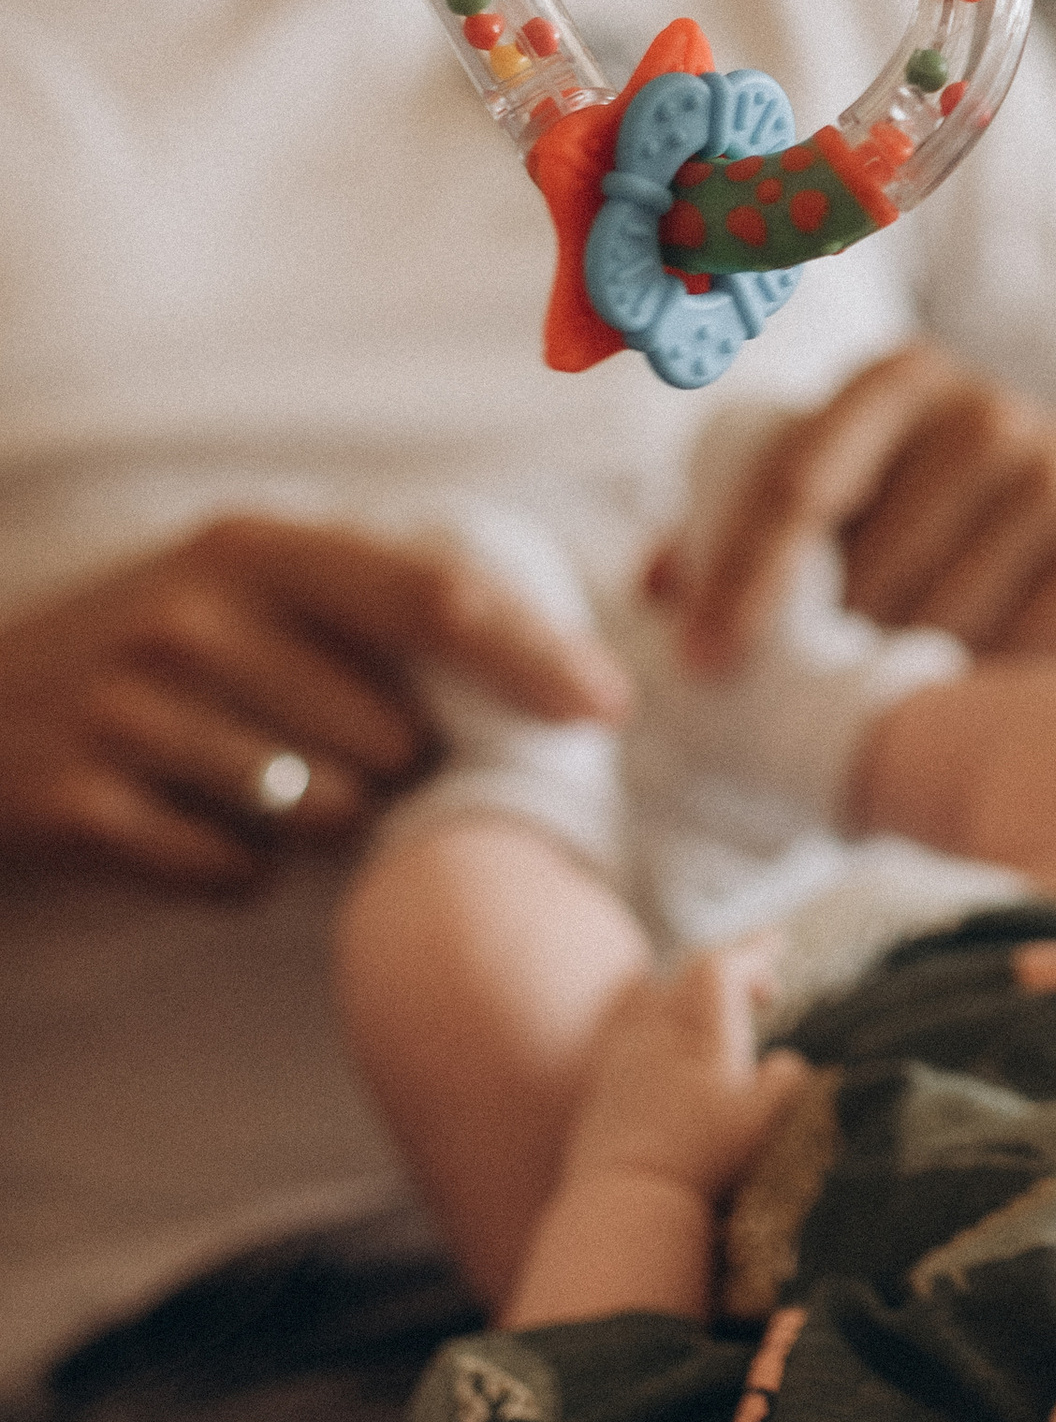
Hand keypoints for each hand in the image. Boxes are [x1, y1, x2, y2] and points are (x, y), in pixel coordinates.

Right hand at [0, 517, 627, 891]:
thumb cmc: (143, 660)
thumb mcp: (242, 592)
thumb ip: (376, 610)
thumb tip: (552, 680)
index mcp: (252, 545)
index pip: (434, 595)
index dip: (535, 655)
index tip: (609, 708)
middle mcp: (192, 613)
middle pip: (393, 737)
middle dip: (390, 768)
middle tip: (314, 751)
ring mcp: (126, 708)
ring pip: (326, 817)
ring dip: (315, 826)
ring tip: (246, 786)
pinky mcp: (79, 804)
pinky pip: (236, 876)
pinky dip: (232, 872)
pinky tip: (182, 827)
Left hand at [554, 945, 809, 1210]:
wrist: (628, 1197)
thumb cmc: (704, 1159)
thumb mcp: (767, 1121)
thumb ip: (788, 1080)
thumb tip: (785, 1063)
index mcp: (701, 1030)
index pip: (723, 965)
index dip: (753, 952)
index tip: (780, 952)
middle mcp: (659, 1031)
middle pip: (690, 974)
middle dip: (731, 969)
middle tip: (763, 984)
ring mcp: (625, 1056)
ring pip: (658, 1000)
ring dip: (693, 996)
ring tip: (718, 1011)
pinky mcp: (604, 1085)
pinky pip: (629, 1030)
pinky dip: (657, 1022)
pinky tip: (667, 1045)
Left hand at [673, 345, 1055, 671]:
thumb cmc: (942, 502)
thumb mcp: (862, 481)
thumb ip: (759, 522)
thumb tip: (652, 595)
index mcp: (897, 380)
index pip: (797, 482)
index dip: (742, 578)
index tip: (705, 665)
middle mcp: (983, 407)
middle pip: (870, 566)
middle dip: (832, 644)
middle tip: (823, 685)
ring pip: (943, 614)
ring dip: (909, 666)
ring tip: (907, 671)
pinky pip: (1020, 642)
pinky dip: (986, 674)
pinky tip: (981, 669)